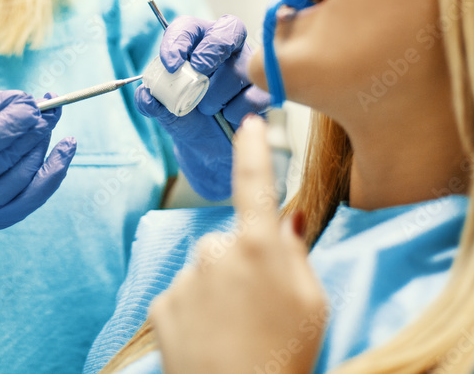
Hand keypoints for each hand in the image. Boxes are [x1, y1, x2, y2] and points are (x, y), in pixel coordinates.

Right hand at [0, 91, 76, 265]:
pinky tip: (67, 148)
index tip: (33, 106)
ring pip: (21, 176)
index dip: (11, 124)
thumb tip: (27, 100)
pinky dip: (55, 171)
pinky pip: (34, 197)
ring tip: (47, 125)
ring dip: (41, 146)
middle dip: (33, 131)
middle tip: (49, 112)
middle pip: (4, 159)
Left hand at [135, 14, 268, 199]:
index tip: (170, 64)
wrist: (210, 152)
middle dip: (210, 52)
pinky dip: (235, 112)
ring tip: (208, 110)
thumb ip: (152, 103)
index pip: (190, 26)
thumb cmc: (190, 121)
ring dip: (216, 95)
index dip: (179, 40)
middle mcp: (228, 49)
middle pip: (228, 29)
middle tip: (197, 75)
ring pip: (239, 69)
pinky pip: (255, 96)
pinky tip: (229, 118)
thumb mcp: (166, 113)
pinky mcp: (267, 91)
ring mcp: (251, 68)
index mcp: (198, 45)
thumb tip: (145, 95)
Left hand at [149, 116, 327, 373]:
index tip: (250, 122)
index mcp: (259, 246)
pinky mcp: (162, 303)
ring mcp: (185, 277)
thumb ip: (296, 253)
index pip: (256, 182)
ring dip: (219, 291)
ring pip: (206, 271)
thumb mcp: (311, 303)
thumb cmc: (285, 357)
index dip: (253, 148)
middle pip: (232, 242)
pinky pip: (184, 295)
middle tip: (261, 308)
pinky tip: (211, 339)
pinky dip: (196, 312)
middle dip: (244, 264)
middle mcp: (216, 251)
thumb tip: (288, 220)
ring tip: (237, 332)